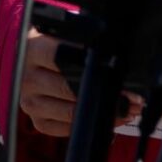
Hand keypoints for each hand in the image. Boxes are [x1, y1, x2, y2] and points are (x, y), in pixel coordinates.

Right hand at [18, 28, 143, 137]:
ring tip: (129, 109)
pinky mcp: (37, 120)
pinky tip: (110, 119)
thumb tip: (114, 47)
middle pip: (69, 88)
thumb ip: (83, 38)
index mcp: (34, 48)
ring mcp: (30, 101)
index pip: (62, 56)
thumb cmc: (55, 43)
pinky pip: (65, 128)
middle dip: (105, 93)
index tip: (118, 70)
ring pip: (71, 112)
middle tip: (134, 98)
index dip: (92, 64)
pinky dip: (90, 125)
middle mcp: (28, 77)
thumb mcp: (64, 33)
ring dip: (104, 113)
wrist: (30, 57)